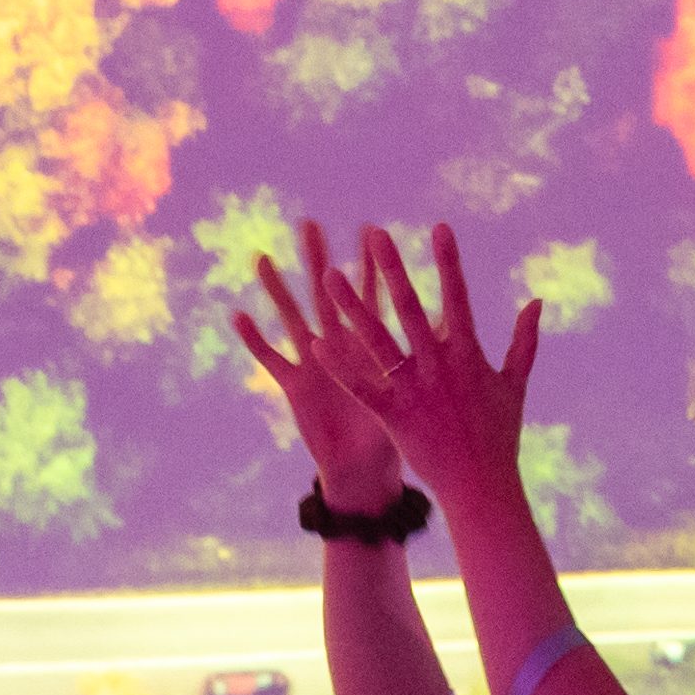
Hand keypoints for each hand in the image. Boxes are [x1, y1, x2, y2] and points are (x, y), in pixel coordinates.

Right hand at [233, 219, 411, 514]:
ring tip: (264, 259)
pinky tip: (238, 315)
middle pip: (328, 295)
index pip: (371, 296)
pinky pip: (271, 359)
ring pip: (294, 317)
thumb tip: (456, 324)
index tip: (370, 229)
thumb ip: (434, 355)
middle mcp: (340, 346)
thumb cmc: (397, 432)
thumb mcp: (417, 390)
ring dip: (279, 289)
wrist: (366, 470)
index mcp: (370, 346)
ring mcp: (314, 363)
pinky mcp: (295, 386)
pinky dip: (255, 339)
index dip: (370, 267)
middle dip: (319, 261)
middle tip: (310, 224)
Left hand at [307, 222, 544, 505]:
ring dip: (352, 307)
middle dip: (393, 269)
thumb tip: (537, 301)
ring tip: (329, 275)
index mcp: (468, 353)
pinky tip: (317, 344)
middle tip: (375, 234)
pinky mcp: (393, 416)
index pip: (457, 297)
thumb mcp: (515, 384)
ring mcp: (414, 390)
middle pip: (411, 309)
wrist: (481, 486)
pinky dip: (340, 367)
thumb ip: (524, 340)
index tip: (439, 227)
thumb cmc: (500, 435)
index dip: (448, 261)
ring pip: (377, 340)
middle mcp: (438, 366)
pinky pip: (361, 387)